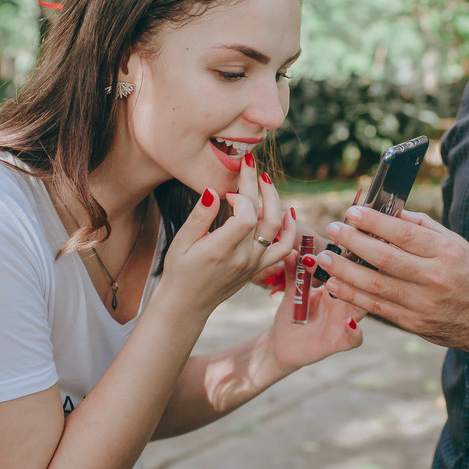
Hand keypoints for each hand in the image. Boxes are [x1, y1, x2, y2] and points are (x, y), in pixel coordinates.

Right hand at [158, 155, 293, 316]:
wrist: (187, 304)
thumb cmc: (179, 271)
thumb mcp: (181, 243)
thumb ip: (200, 217)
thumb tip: (212, 190)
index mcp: (221, 250)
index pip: (245, 216)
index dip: (240, 197)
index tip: (226, 192)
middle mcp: (243, 258)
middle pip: (264, 216)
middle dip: (259, 186)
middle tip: (250, 164)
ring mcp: (254, 264)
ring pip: (277, 229)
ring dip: (275, 202)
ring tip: (266, 182)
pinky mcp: (259, 268)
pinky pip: (283, 248)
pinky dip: (289, 229)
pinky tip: (286, 211)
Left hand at [263, 250, 363, 373]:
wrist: (281, 345)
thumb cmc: (290, 316)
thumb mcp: (292, 292)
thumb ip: (293, 273)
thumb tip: (290, 251)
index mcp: (335, 288)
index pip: (347, 269)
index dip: (345, 257)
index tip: (334, 244)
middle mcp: (344, 304)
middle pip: (360, 286)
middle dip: (356, 272)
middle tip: (342, 262)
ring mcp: (344, 322)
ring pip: (362, 308)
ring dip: (356, 297)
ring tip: (344, 288)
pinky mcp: (339, 342)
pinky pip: (355, 339)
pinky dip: (355, 331)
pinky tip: (349, 323)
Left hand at [319, 207, 468, 349]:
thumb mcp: (456, 244)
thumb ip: (423, 226)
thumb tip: (390, 209)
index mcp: (446, 253)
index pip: (404, 234)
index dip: (375, 222)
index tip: (352, 212)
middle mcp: (434, 279)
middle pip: (385, 259)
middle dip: (353, 243)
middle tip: (332, 230)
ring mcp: (422, 304)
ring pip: (375, 286)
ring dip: (344, 271)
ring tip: (323, 258)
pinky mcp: (413, 323)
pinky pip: (376, 308)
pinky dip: (352, 295)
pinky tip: (334, 285)